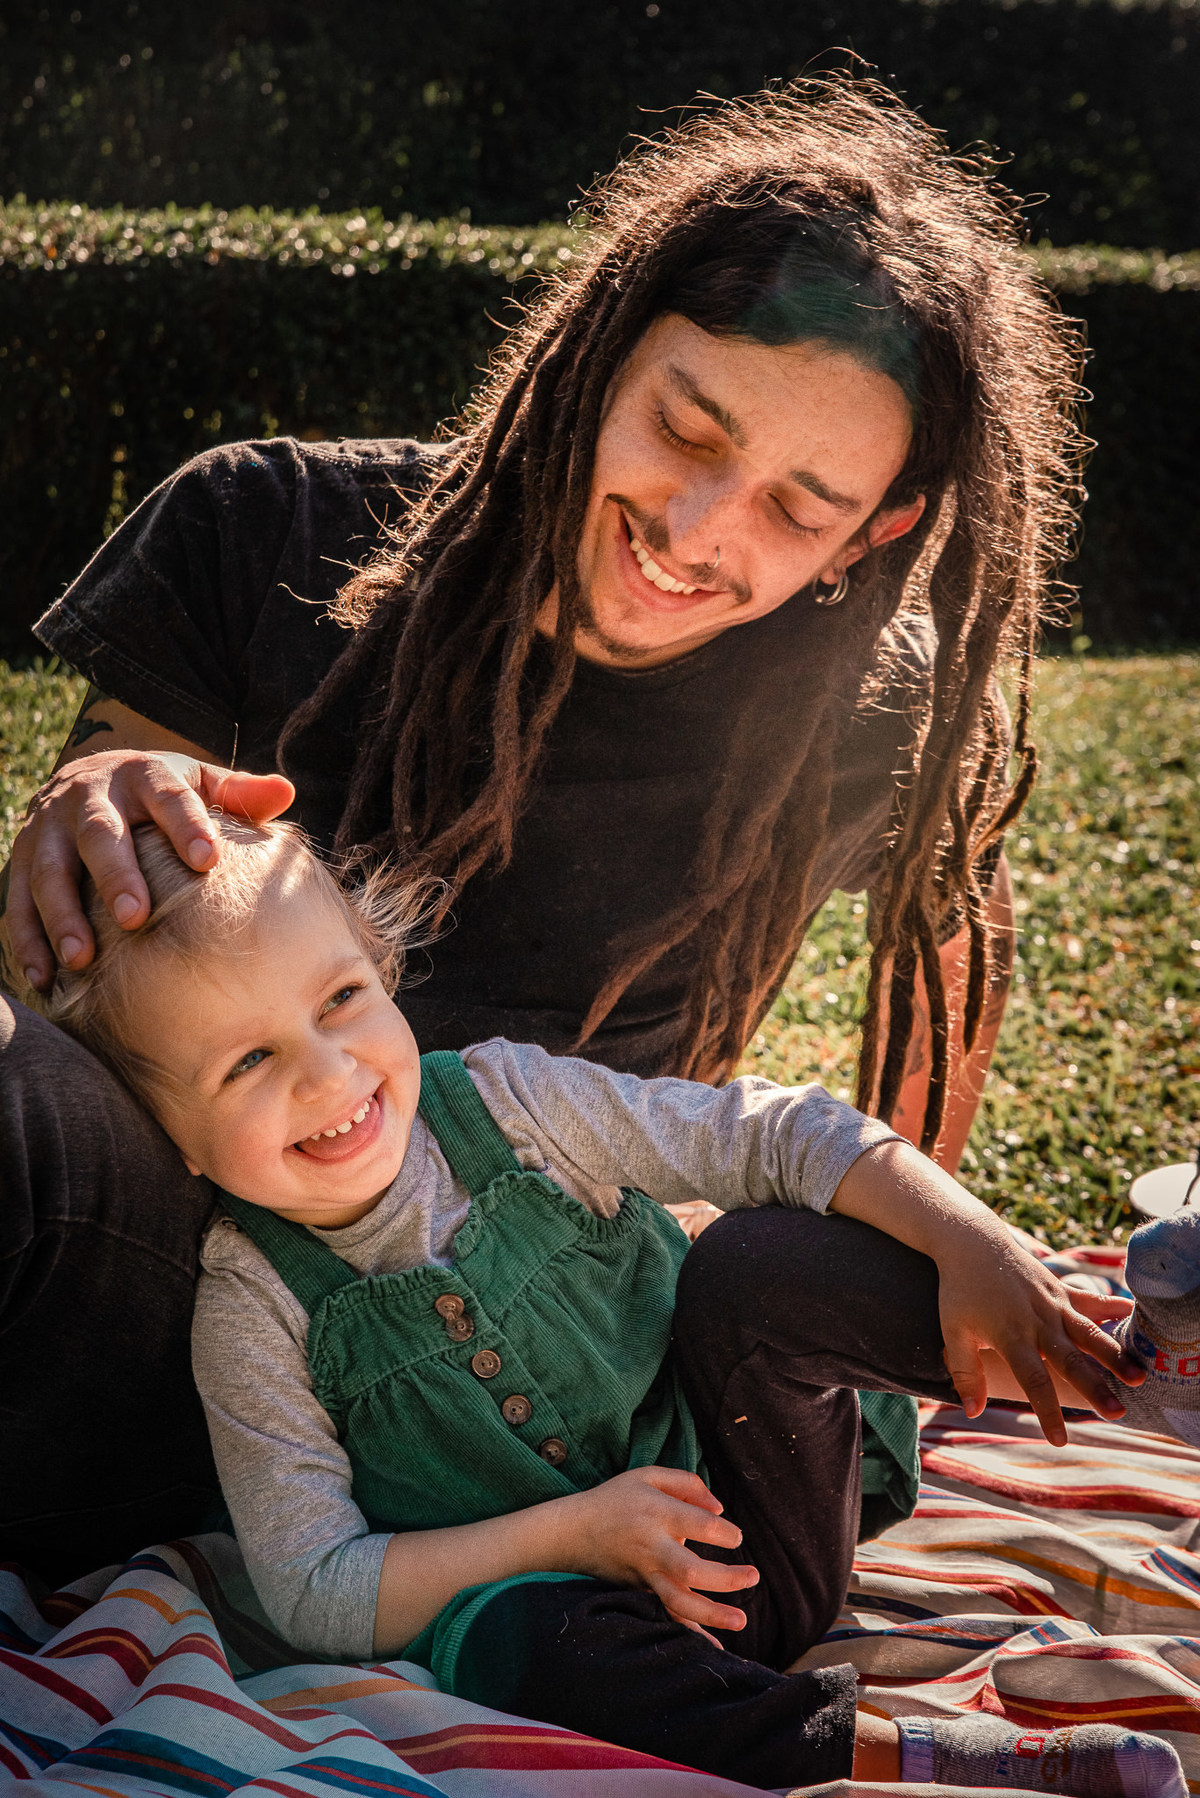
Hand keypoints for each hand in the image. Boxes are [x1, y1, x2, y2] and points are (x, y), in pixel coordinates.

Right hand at [8, 750, 294, 989]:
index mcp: (142, 775)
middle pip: (99, 834)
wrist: (86, 776)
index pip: (167, 796)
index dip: (186, 825)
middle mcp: (89, 797)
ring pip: (49, 871)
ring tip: (81, 959)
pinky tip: (45, 978)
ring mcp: (48, 828)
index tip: (207, 860)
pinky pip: (18, 900)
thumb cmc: (159, 792)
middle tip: (134, 918)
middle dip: (114, 874)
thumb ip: (237, 793)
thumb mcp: (197, 780)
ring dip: (61, 915)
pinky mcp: (20, 858)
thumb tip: (285, 794)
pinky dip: (27, 940)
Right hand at [559, 1466, 757, 1635]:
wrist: (574, 1531)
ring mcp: (644, 1574)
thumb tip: (719, 1508)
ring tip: (742, 1621)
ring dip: (712, 1614)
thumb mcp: (648, 1476)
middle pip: (690, 1570)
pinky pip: (665, 1617)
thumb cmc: (616, 1499)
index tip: (736, 1537)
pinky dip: (688, 1634)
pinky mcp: (640, 1592)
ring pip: (678, 1601)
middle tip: (753, 1576)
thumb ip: (687, 1483)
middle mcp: (651, 1547)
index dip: (724, 1533)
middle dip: (726, 1578)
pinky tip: (713, 1648)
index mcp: (656, 1513)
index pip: (699, 1525)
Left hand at [831, 1140, 1144, 1448]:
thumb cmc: (958, 1289)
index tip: (1059, 1440)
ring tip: (1137, 1377)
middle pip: (1070, 1360)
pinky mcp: (1058, 1288)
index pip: (1032, 1381)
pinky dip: (1109, 1307)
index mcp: (1010, 1335)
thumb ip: (965, 1372)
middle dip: (1094, 1387)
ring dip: (1113, 1356)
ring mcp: (1052, 1303)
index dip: (1047, 1412)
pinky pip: (1087, 1300)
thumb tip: (975, 1412)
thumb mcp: (952, 1331)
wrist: (970, 1241)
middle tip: (1116, 1413)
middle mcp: (1037, 1321)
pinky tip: (1131, 1313)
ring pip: (1089, 1333)